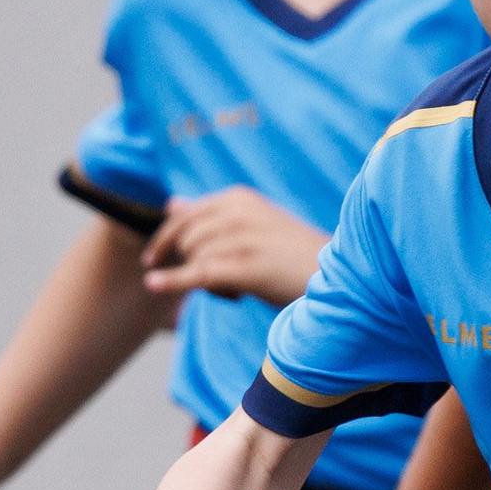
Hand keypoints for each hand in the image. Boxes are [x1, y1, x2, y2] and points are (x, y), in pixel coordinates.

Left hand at [139, 192, 326, 309]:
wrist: (338, 276)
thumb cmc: (293, 254)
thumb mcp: (251, 224)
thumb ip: (210, 213)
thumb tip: (172, 203)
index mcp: (238, 198)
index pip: (184, 215)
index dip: (165, 238)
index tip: (152, 260)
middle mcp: (237, 212)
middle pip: (186, 238)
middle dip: (189, 263)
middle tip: (222, 284)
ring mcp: (241, 238)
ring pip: (194, 259)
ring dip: (205, 281)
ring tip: (236, 291)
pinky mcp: (245, 266)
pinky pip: (198, 274)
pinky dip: (173, 281)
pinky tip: (153, 285)